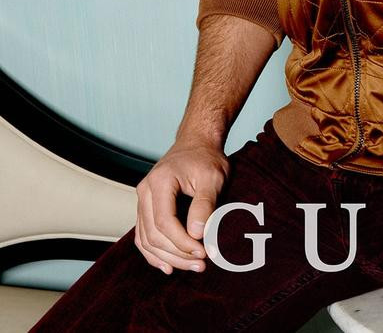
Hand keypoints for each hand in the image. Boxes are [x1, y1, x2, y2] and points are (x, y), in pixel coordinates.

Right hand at [134, 139, 229, 273]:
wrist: (196, 143)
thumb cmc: (206, 158)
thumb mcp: (213, 177)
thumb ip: (205, 204)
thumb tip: (197, 234)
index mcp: (159, 181)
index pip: (164, 222)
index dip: (182, 242)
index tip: (204, 252)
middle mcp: (145, 191)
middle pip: (153, 234)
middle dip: (178, 254)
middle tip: (202, 264)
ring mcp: (142, 200)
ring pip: (146, 239)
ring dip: (168, 258)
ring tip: (192, 266)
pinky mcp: (146, 207)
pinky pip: (144, 236)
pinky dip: (154, 253)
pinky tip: (168, 266)